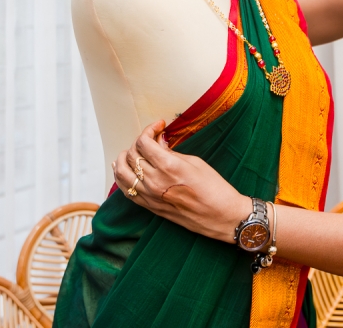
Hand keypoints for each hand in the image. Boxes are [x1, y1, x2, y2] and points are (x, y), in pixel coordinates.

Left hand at [112, 120, 250, 243]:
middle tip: (151, 138)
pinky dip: (121, 177)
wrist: (221, 216)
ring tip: (133, 151)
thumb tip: (158, 142)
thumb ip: (171, 152)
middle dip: (139, 142)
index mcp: (169, 167)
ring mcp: (150, 196)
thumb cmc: (215, 188)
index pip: (144, 143)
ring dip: (124, 158)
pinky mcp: (150, 207)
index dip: (149, 130)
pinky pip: (126, 190)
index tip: (159, 126)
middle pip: (132, 155)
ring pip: (122, 172)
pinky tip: (124, 168)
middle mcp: (155, 181)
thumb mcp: (195, 162)